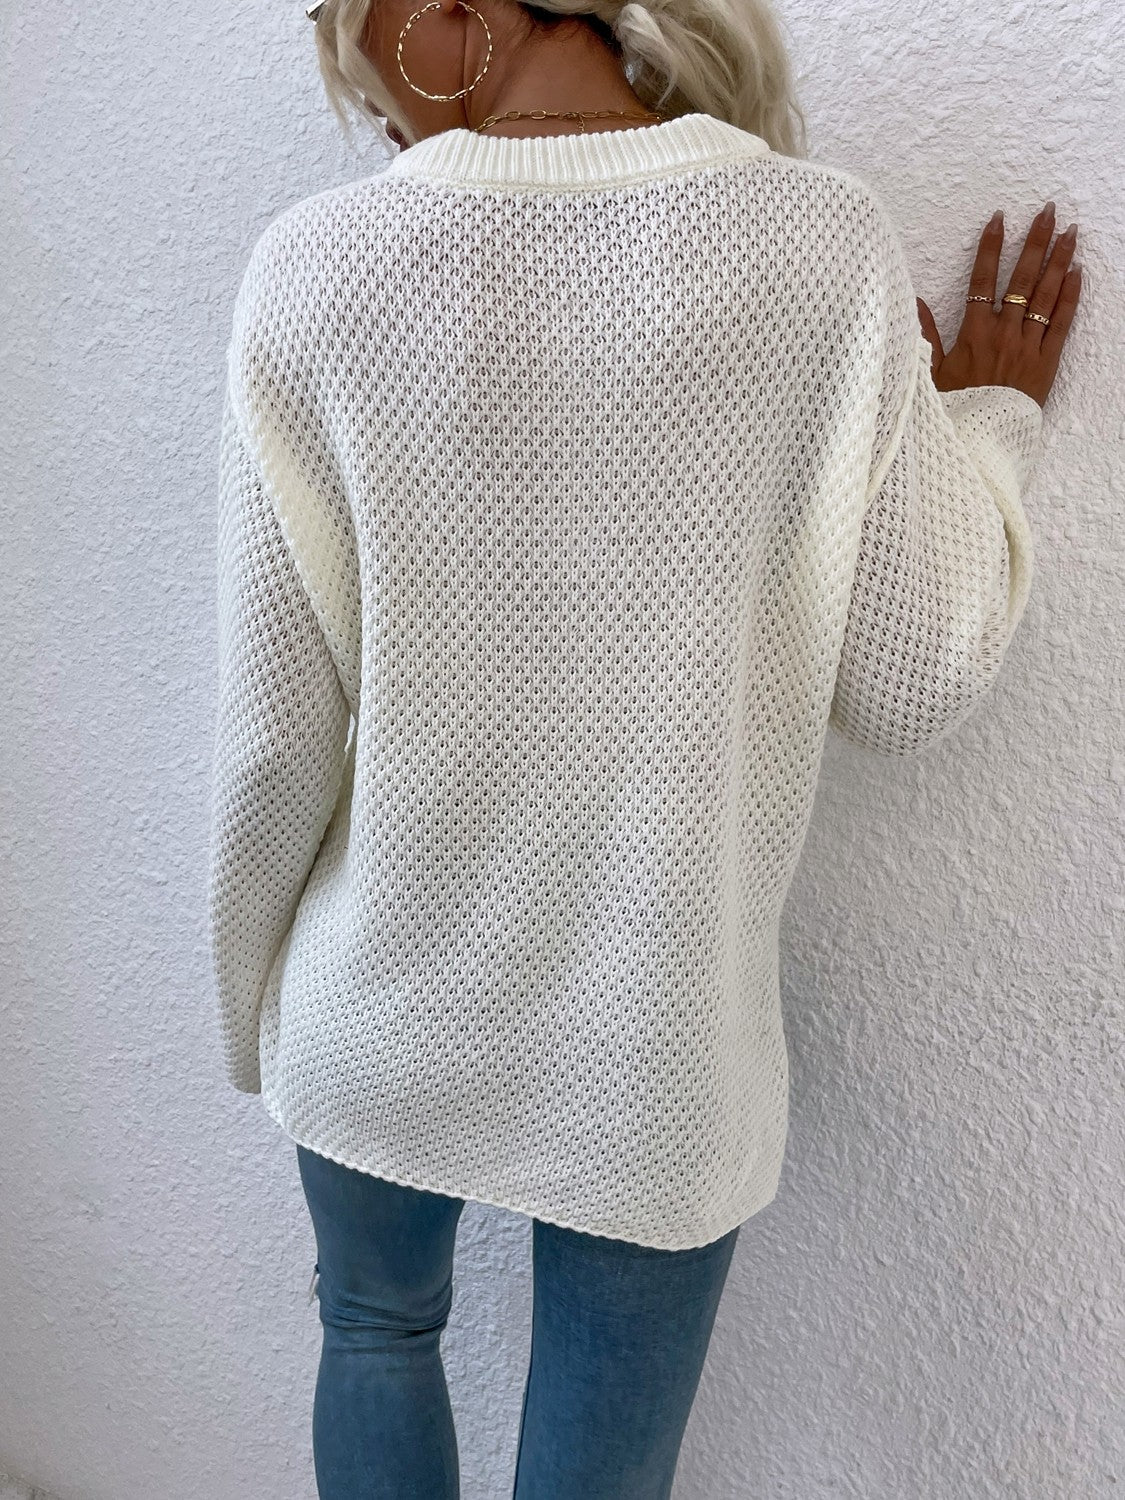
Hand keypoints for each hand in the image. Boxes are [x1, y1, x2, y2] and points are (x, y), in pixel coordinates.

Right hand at [915, 202, 1081, 408]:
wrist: (981, 441)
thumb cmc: (955, 409)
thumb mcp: (931, 375)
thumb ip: (925, 337)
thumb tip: (915, 302)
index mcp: (974, 334)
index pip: (983, 281)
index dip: (991, 248)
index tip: (1000, 220)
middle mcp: (1004, 333)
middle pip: (1022, 279)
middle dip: (1036, 242)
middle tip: (1049, 212)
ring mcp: (1028, 345)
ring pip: (1047, 294)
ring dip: (1059, 260)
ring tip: (1070, 232)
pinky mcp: (1047, 361)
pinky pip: (1063, 322)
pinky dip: (1070, 296)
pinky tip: (1077, 272)